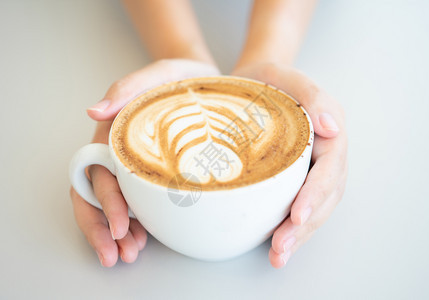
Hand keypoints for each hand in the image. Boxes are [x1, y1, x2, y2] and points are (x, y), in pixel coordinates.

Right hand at [70, 59, 219, 266]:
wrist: (208, 84)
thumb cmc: (181, 78)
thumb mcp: (160, 74)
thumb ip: (126, 88)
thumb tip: (93, 112)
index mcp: (112, 135)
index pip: (95, 174)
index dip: (101, 203)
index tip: (118, 227)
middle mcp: (118, 154)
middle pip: (97, 196)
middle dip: (103, 229)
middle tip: (118, 255)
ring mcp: (135, 166)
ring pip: (114, 205)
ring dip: (117, 234)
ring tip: (130, 254)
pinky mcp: (153, 174)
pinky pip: (137, 203)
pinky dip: (135, 225)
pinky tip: (142, 241)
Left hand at [233, 63, 347, 267]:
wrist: (250, 83)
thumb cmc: (264, 78)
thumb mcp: (282, 74)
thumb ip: (310, 94)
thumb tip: (332, 127)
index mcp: (328, 129)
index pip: (329, 167)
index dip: (315, 194)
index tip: (297, 215)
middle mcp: (325, 151)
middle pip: (324, 195)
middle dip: (305, 225)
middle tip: (280, 247)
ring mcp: (312, 167)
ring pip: (316, 207)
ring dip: (300, 234)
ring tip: (279, 256)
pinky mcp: (296, 177)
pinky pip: (300, 205)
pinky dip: (292, 227)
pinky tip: (277, 245)